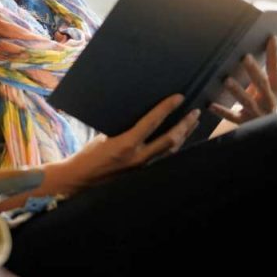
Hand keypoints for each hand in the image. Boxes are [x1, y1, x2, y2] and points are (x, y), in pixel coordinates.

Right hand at [63, 94, 199, 192]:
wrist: (81, 179)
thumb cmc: (89, 154)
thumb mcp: (104, 136)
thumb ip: (124, 129)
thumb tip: (142, 116)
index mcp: (125, 144)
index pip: (151, 122)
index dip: (166, 108)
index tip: (179, 97)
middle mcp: (138, 157)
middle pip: (170, 140)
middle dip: (185, 125)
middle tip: (195, 112)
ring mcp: (142, 167)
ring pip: (171, 151)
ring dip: (183, 136)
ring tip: (192, 123)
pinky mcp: (143, 173)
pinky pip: (164, 158)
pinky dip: (174, 146)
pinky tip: (179, 139)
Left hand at [210, 35, 276, 124]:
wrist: (263, 130)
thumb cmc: (261, 102)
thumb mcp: (265, 88)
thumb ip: (262, 71)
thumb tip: (256, 46)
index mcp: (275, 89)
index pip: (275, 69)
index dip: (273, 54)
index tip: (270, 37)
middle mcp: (268, 101)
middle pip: (262, 84)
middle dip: (254, 71)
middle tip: (245, 57)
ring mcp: (256, 113)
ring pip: (247, 101)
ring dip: (237, 90)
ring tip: (227, 80)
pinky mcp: (243, 123)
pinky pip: (231, 117)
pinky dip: (221, 111)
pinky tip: (210, 105)